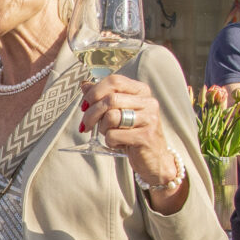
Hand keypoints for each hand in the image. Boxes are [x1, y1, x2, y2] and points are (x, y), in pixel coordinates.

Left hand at [81, 74, 181, 195]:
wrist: (154, 159)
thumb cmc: (133, 133)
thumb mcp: (119, 112)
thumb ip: (103, 97)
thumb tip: (85, 85)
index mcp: (141, 91)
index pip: (114, 81)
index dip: (94, 92)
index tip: (84, 105)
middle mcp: (148, 102)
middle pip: (110, 99)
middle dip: (91, 114)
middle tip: (85, 125)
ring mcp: (149, 119)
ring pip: (111, 117)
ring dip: (102, 129)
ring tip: (109, 134)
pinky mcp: (145, 136)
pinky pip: (114, 135)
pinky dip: (109, 142)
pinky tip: (118, 144)